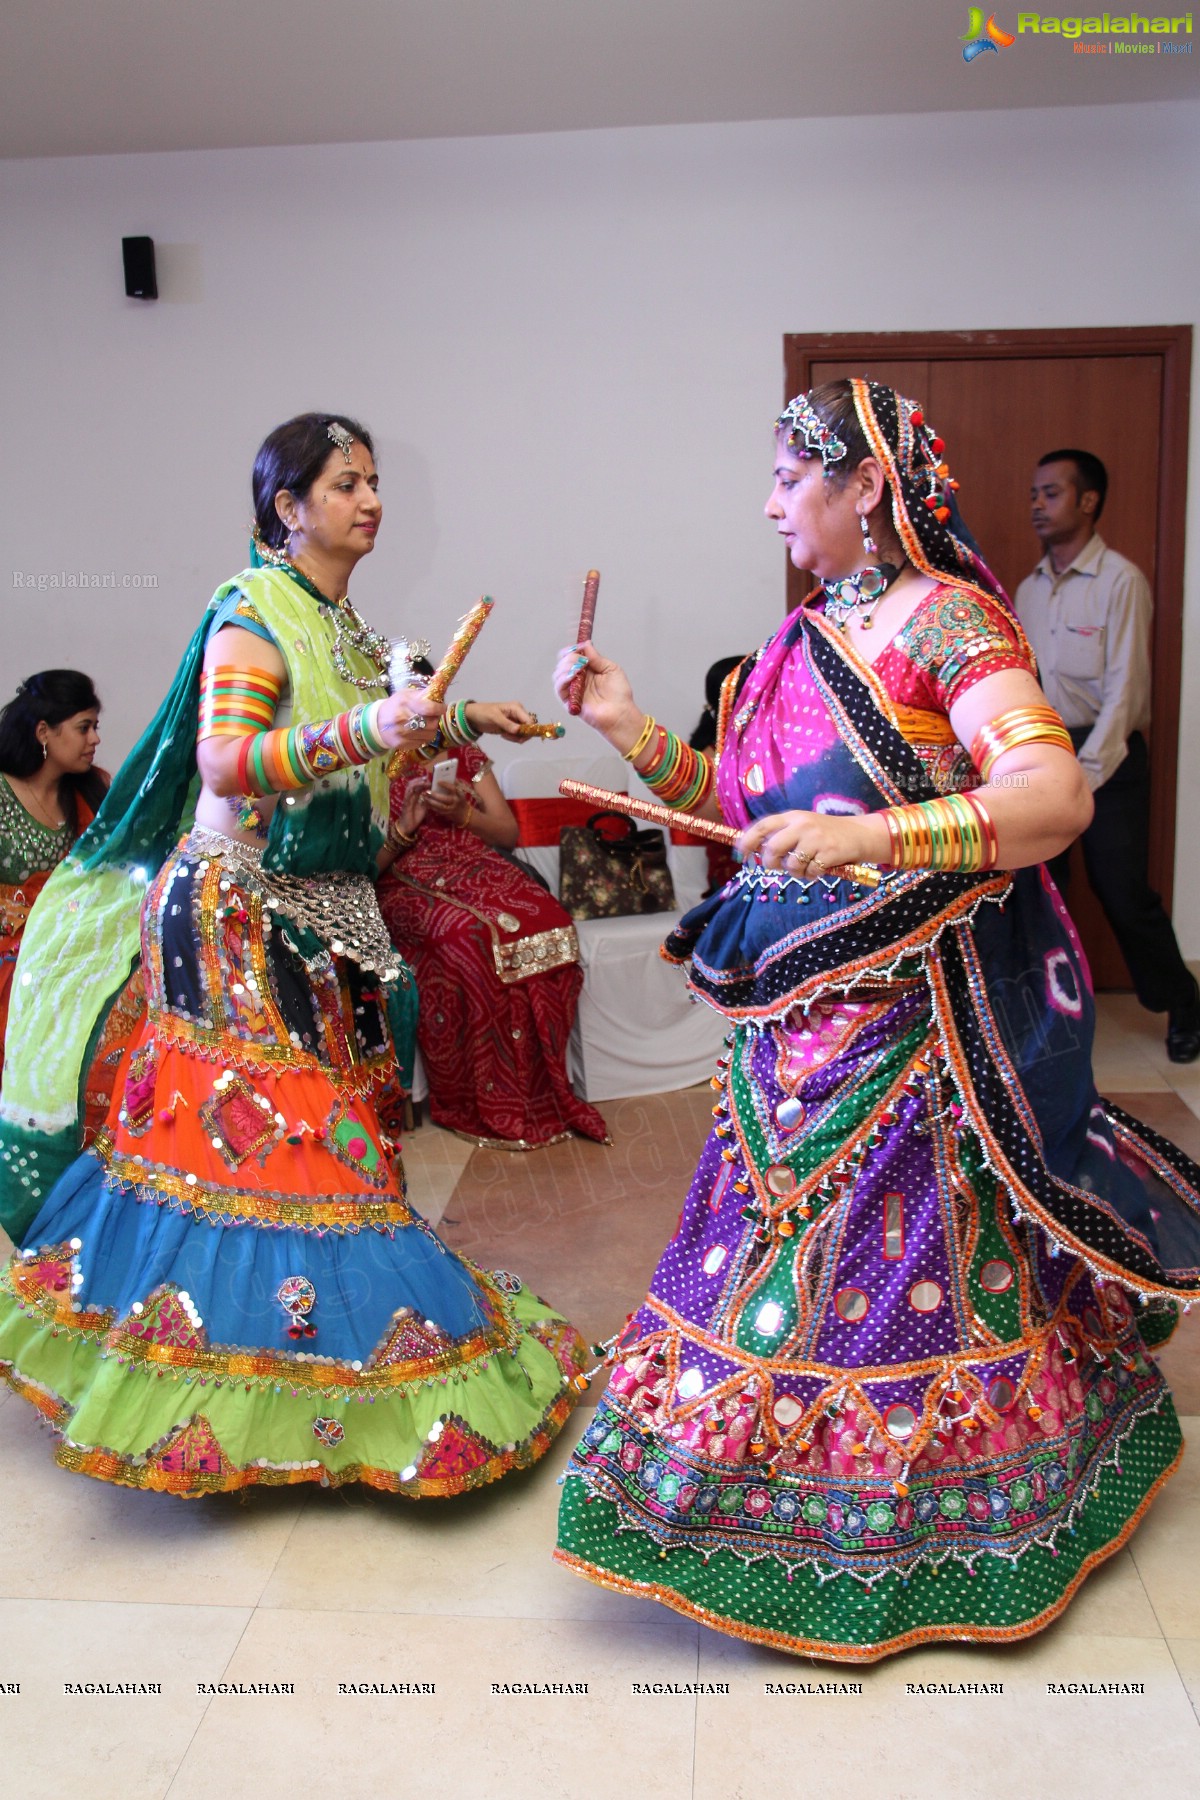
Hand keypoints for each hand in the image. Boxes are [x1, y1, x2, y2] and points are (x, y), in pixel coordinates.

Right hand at [375, 687, 441, 748]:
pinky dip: (423, 737)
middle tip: (433, 716)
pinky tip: (418, 732)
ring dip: (431, 729)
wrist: (376, 723)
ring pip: (429, 735)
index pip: (429, 708)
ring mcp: (402, 733)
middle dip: (435, 719)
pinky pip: (422, 743)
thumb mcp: (405, 694)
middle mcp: (402, 718)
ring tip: (425, 724)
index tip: (442, 708)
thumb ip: (422, 694)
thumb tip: (438, 692)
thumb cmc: (394, 706)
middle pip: (432, 723)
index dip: (439, 708)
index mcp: (404, 702)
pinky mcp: (402, 744)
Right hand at [397, 778, 429, 837]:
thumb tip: (435, 794)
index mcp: (414, 796)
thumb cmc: (416, 816)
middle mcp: (410, 795)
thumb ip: (428, 800)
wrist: (408, 826)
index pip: (417, 785)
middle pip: (413, 783)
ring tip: (424, 780)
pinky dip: (413, 790)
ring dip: (418, 783)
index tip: (430, 778)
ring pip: (410, 787)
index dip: (423, 780)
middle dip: (420, 779)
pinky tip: (418, 787)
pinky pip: (408, 794)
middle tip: (428, 777)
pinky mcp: (406, 803)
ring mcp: (407, 798)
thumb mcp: (425, 807)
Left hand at [426, 777, 473, 825]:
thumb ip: (455, 785)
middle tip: (427, 791)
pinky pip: (438, 811)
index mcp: (460, 794)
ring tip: (425, 797)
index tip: (438, 781)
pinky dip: (431, 807)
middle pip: (445, 799)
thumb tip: (448, 776)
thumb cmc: (460, 799)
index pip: (453, 788)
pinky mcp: (447, 814)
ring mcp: (451, 809)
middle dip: (436, 795)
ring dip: (431, 802)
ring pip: (440, 806)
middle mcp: (456, 801)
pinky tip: (426, 803)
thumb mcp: (460, 792)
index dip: (446, 785)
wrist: (464, 814)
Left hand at [464, 700, 533, 740]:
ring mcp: (515, 721)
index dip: (528, 730)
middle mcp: (519, 714)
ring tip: (504, 735)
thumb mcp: (494, 717)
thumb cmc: (483, 713)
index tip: (520, 737)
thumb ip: (507, 724)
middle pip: (529, 727)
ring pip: (524, 733)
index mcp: (517, 708)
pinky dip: (512, 738)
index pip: (529, 720)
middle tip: (509, 736)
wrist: (473, 717)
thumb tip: (518, 730)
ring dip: (515, 737)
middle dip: (521, 735)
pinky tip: (503, 735)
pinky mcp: (512, 728)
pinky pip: (517, 736)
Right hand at [552, 641, 640, 742]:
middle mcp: (577, 679)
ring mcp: (572, 690)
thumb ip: (596, 657)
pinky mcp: (569, 701)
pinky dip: (563, 679)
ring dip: (565, 666)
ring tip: (579, 667)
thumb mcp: (611, 669)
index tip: (578, 646)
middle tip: (581, 659)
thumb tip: (585, 643)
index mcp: (587, 670)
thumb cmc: (619, 693)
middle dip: (569, 657)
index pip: (572, 656)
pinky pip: (559, 688)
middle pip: (562, 663)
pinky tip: (573, 675)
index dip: (572, 649)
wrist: (620, 713)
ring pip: (557, 674)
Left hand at [736, 809, 880, 873]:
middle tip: (777, 867)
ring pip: (791, 865)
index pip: (763, 826)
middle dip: (771, 863)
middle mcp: (802, 825)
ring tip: (806, 866)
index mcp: (792, 816)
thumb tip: (758, 852)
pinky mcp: (828, 853)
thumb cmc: (826, 833)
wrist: (860, 834)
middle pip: (773, 848)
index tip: (740, 854)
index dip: (748, 841)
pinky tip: (819, 868)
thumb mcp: (804, 826)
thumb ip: (783, 834)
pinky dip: (811, 875)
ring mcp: (816, 839)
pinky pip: (809, 872)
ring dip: (795, 872)